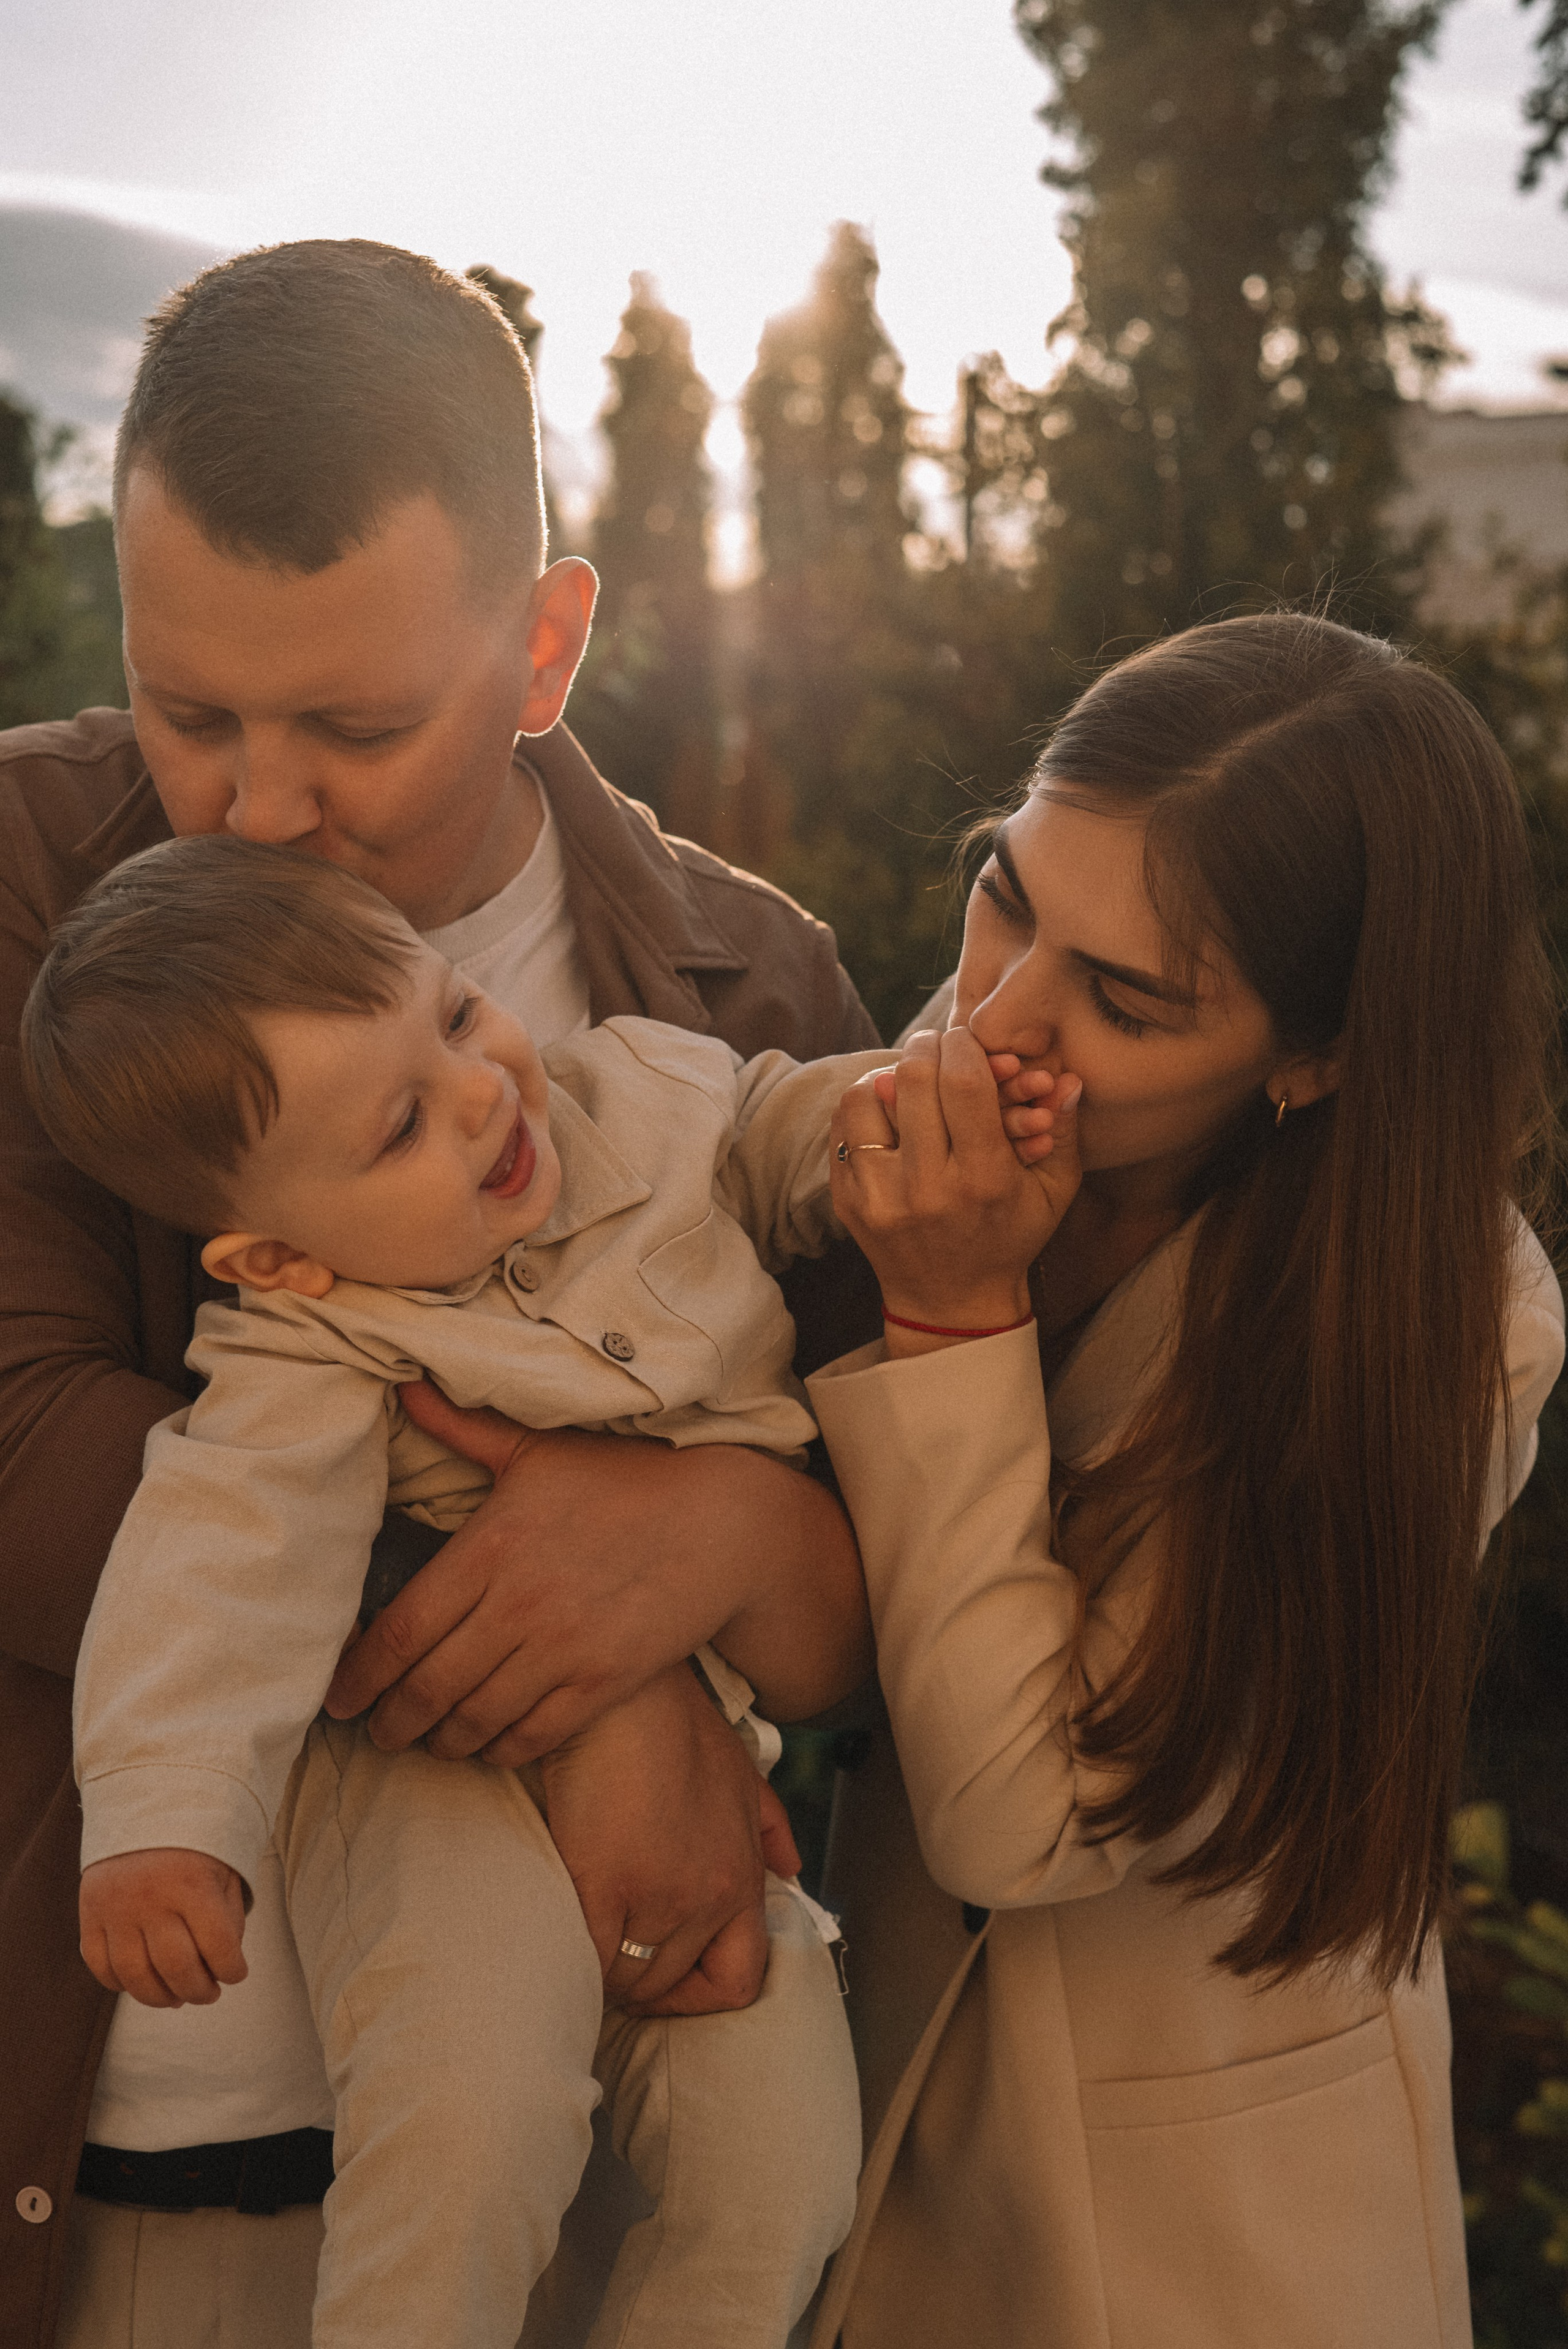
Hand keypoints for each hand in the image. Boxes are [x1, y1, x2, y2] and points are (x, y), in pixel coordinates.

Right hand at [80, 1849, 247, 2007]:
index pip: (219, 1946)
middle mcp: (151, 1898)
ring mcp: (116, 1909)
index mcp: (193, 1884)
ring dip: (161, 1998)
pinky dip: (121, 1985)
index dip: (233, 1970)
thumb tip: (221, 1971)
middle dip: (200, 1992)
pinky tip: (141, 1983)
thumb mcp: (224, 1870)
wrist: (142, 1809)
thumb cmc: (193, 1847)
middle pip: (177, 1968)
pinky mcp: (89, 1914)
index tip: (237, 1974)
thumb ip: (228, 1919)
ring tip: (177, 1997)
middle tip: (209, 1994)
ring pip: (136, 1977)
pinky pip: (100, 1966)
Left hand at [324, 1407, 868, 1758]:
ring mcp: (563, 1649)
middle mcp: (519, 1605)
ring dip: (439, 1742)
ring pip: (475, 1720)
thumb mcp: (538, 1448)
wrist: (721, 1520)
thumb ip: (461, 1427)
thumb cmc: (624, 1478)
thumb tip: (402, 1386)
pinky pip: (532, 1736)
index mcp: (491, 1546)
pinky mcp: (604, 1683)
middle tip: (373, 1732)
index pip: (402, 1629)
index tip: (337, 1695)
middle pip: (427, 1686)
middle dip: (390, 1721)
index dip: (360, 1673)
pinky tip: (483, 1747)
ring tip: (422, 1743)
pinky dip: (498, 1751)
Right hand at [538, 1663, 799, 2018]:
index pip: (739, 1980)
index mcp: (742, 1875)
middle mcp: (710, 1895)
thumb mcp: (742, 1771)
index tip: (665, 1974)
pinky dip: (572, 1955)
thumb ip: (769, 1827)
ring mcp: (659, 1894)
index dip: (698, 1993)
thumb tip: (789, 1871)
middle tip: (603, 1951)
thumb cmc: (675, 1722)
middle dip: (635, 1979)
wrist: (625, 1693)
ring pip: (624, 1977)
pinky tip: (559, 1929)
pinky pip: (588, 1956)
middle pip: (668, 1983)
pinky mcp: (604, 1884)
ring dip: (600, 1967)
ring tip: (577, 1936)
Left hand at [833, 1027, 1082, 1339]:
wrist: (951, 1301)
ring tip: (909, 1078)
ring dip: (888, 1075)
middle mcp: (926, 1189)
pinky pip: (843, 1127)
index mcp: (983, 1180)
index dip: (964, 1046)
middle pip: (914, 1081)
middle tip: (936, 1045)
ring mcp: (879, 1196)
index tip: (966, 1040)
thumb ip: (1066, 1133)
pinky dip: (863, 1105)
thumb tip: (1070, 1077)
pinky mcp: (847, 1200)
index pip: (965, 1084)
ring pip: (865, 1097)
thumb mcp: (1052, 1193)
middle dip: (927, 1048)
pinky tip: (886, 1107)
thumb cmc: (1009, 1238)